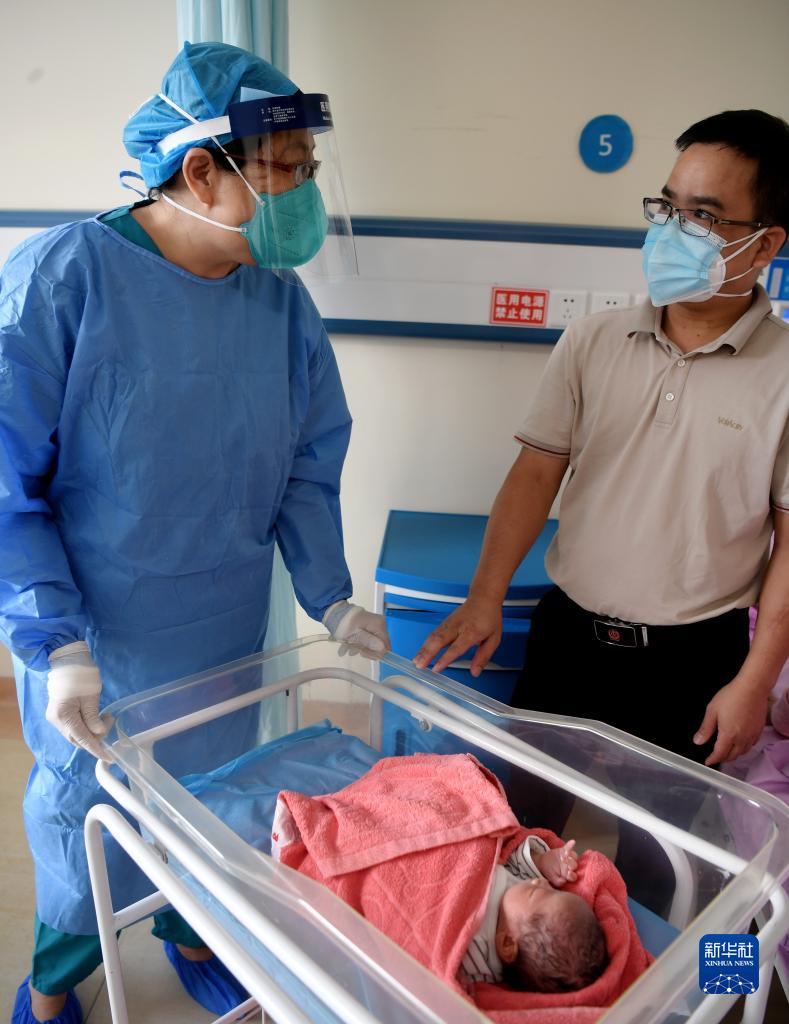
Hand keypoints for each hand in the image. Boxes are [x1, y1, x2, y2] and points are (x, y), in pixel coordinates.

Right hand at [46, 641, 109, 760]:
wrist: (67, 661)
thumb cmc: (81, 675)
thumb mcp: (91, 696)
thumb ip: (93, 717)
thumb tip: (99, 734)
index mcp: (63, 716)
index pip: (82, 739)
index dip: (97, 749)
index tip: (109, 757)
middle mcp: (56, 721)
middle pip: (77, 739)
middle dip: (95, 738)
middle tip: (109, 723)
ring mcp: (55, 718)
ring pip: (75, 734)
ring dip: (91, 731)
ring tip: (105, 717)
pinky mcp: (58, 714)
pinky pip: (73, 727)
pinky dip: (85, 726)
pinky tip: (95, 718)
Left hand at [323, 601, 389, 653]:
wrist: (335, 612)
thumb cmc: (343, 623)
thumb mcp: (354, 634)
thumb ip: (368, 641)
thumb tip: (382, 648)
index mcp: (379, 625)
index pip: (386, 646)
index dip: (375, 653)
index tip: (363, 653)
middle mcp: (380, 624)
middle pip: (379, 645)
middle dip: (366, 650)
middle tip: (353, 650)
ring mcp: (375, 625)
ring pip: (373, 643)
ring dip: (360, 648)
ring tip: (348, 647)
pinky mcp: (370, 626)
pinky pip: (369, 639)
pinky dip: (359, 644)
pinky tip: (349, 644)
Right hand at [413, 597, 501, 675]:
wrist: (483, 597)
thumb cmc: (489, 618)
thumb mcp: (494, 639)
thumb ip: (483, 656)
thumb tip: (475, 672)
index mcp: (471, 632)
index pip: (456, 647)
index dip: (445, 658)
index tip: (436, 668)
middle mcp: (458, 627)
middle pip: (439, 640)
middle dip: (427, 653)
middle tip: (419, 665)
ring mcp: (450, 623)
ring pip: (433, 636)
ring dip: (423, 649)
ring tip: (416, 661)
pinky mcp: (445, 622)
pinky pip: (434, 633)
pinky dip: (425, 643)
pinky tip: (421, 652)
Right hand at [533, 840, 577, 886]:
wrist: (542, 864)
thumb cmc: (549, 872)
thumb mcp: (552, 879)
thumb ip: (558, 882)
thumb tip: (564, 881)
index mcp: (568, 875)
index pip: (573, 876)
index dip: (571, 875)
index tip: (568, 873)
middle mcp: (570, 866)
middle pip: (574, 865)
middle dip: (571, 864)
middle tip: (566, 863)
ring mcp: (568, 858)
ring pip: (573, 856)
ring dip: (570, 856)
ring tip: (566, 854)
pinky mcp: (564, 850)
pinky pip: (569, 847)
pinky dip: (571, 845)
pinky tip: (572, 842)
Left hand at [693, 677, 769, 765]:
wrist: (752, 688)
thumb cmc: (731, 696)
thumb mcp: (712, 710)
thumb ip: (705, 728)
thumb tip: (698, 741)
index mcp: (728, 735)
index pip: (720, 754)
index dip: (712, 759)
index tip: (708, 762)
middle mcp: (742, 739)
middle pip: (732, 756)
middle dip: (722, 758)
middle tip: (715, 757)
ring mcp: (752, 735)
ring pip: (742, 752)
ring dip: (733, 755)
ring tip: (726, 752)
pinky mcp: (758, 731)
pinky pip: (751, 746)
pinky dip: (743, 748)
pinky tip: (740, 743)